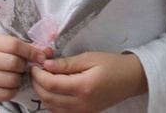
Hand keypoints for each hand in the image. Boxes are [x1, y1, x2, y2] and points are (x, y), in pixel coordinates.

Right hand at [0, 34, 47, 104]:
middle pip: (13, 62)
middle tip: (22, 67)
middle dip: (24, 66)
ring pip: (12, 79)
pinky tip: (9, 85)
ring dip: (19, 79)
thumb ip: (28, 47)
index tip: (41, 57)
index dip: (31, 51)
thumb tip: (48, 52)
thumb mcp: (7, 45)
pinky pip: (7, 93)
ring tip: (15, 75)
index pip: (14, 45)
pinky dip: (13, 90)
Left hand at [29, 52, 147, 112]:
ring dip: (42, 93)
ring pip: (51, 107)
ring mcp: (82, 112)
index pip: (51, 84)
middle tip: (35, 69)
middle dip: (36, 83)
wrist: (131, 79)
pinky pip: (60, 112)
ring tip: (42, 77)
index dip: (38, 75)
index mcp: (83, 87)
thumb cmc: (112, 65)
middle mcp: (81, 104)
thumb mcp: (89, 58)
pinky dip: (50, 102)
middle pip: (47, 98)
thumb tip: (46, 65)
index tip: (34, 64)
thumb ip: (66, 63)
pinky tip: (52, 89)